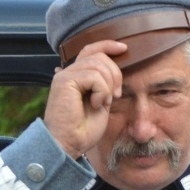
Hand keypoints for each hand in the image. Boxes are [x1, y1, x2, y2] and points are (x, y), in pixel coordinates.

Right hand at [44, 41, 125, 159]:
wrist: (68, 144)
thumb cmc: (83, 130)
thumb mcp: (100, 103)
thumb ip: (104, 85)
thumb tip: (113, 69)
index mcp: (76, 76)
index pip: (91, 50)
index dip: (108, 45)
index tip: (124, 48)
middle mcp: (67, 72)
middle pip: (98, 56)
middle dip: (115, 74)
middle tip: (115, 96)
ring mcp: (65, 75)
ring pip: (98, 65)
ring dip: (108, 86)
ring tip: (102, 102)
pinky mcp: (64, 81)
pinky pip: (94, 76)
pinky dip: (101, 91)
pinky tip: (95, 104)